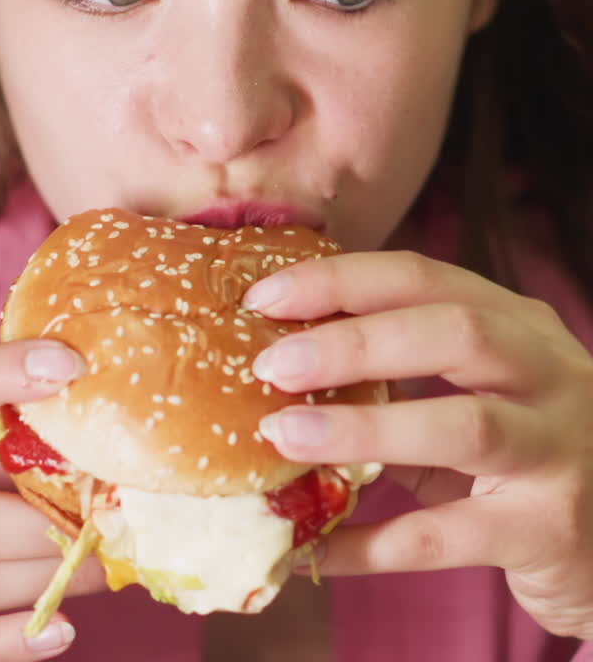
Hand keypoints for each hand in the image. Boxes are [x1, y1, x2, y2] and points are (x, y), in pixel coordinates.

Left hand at [244, 250, 592, 639]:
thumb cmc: (529, 454)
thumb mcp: (483, 392)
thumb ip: (408, 376)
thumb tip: (288, 364)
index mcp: (518, 323)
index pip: (423, 277)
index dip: (339, 280)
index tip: (264, 298)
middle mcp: (549, 372)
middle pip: (452, 332)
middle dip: (352, 341)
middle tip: (271, 363)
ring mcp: (559, 449)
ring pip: (464, 425)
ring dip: (364, 428)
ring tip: (285, 435)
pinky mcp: (552, 528)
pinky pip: (451, 536)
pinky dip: (377, 542)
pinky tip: (320, 545)